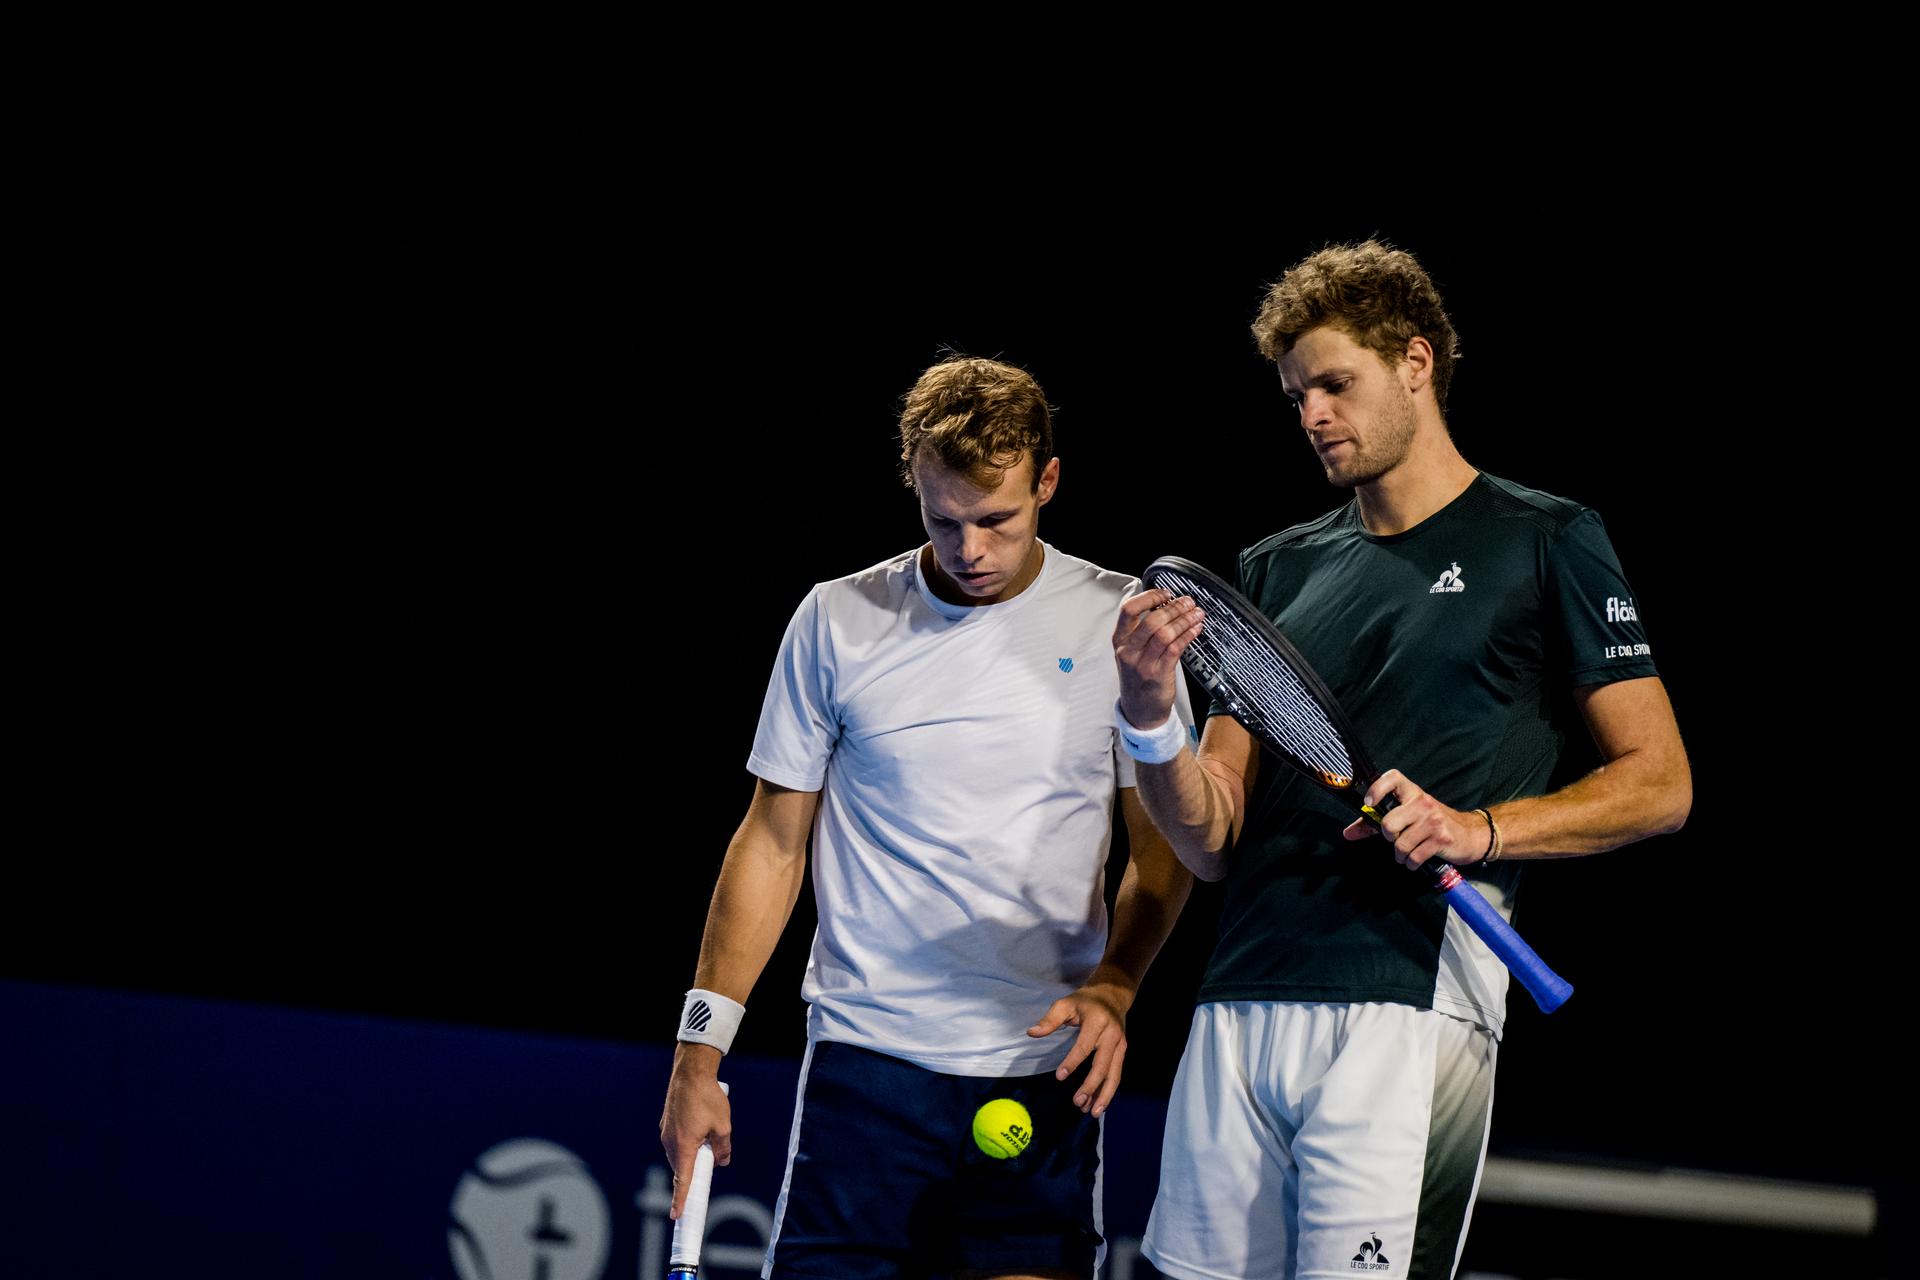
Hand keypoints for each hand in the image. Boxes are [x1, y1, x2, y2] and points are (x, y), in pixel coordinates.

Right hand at [659, 1043, 730, 1219]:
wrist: (690, 1072)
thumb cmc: (707, 1098)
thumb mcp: (723, 1126)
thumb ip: (723, 1148)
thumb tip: (722, 1161)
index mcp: (684, 1146)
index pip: (682, 1180)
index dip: (680, 1199)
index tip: (677, 1214)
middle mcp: (670, 1142)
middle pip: (682, 1166)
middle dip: (695, 1168)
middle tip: (712, 1159)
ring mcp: (666, 1132)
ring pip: (679, 1152)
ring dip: (692, 1151)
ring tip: (709, 1134)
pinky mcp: (666, 1123)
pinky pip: (676, 1139)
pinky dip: (687, 1140)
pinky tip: (699, 1125)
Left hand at [1027, 982, 1129, 1115]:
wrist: (1112, 995)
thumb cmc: (1084, 1001)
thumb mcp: (1065, 1004)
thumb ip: (1049, 1019)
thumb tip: (1031, 1032)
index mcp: (1097, 1022)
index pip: (1084, 1045)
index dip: (1072, 1062)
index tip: (1060, 1076)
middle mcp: (1112, 1035)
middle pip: (1103, 1065)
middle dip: (1091, 1086)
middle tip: (1077, 1102)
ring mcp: (1120, 1045)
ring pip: (1114, 1074)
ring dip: (1104, 1095)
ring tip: (1091, 1112)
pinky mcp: (1122, 1052)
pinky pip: (1116, 1075)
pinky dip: (1107, 1091)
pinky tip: (1097, 1104)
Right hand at [1113, 589, 1202, 730]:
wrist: (1139, 710)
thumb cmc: (1138, 677)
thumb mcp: (1130, 652)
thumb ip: (1142, 630)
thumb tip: (1166, 605)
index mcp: (1119, 640)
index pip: (1128, 609)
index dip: (1149, 597)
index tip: (1166, 593)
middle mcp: (1128, 650)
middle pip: (1151, 620)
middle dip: (1174, 608)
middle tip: (1188, 602)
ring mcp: (1142, 664)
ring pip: (1165, 634)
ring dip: (1184, 620)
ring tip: (1196, 613)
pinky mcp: (1158, 674)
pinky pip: (1175, 649)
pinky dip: (1188, 635)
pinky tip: (1196, 629)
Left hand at [1342, 768, 1487, 870]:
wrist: (1471, 835)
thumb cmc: (1434, 824)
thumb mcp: (1409, 816)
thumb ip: (1376, 822)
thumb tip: (1348, 833)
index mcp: (1413, 792)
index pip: (1393, 777)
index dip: (1377, 788)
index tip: (1369, 803)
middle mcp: (1422, 803)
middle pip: (1388, 823)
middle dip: (1389, 837)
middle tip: (1397, 839)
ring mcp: (1433, 821)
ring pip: (1400, 844)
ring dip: (1400, 855)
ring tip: (1407, 853)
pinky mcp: (1441, 839)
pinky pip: (1413, 857)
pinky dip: (1410, 863)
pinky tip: (1415, 860)